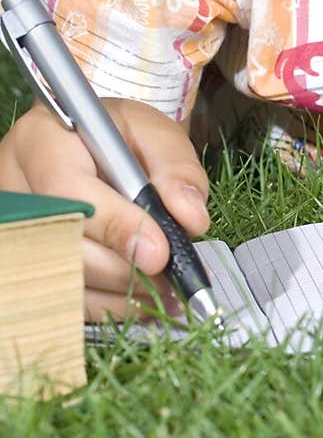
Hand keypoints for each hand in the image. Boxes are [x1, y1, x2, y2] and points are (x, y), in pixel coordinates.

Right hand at [0, 99, 210, 322]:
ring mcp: (17, 229)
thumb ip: (177, 169)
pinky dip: (107, 304)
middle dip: (122, 267)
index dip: (115, 225)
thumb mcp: (155, 133)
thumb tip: (190, 218)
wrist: (98, 149)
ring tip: (165, 288)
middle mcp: (16, 187)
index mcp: (41, 140)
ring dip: (118, 291)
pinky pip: (63, 297)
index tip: (159, 252)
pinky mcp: (27, 262)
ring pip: (61, 277)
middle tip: (168, 276)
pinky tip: (141, 298)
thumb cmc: (122, 137)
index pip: (69, 190)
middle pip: (62, 242)